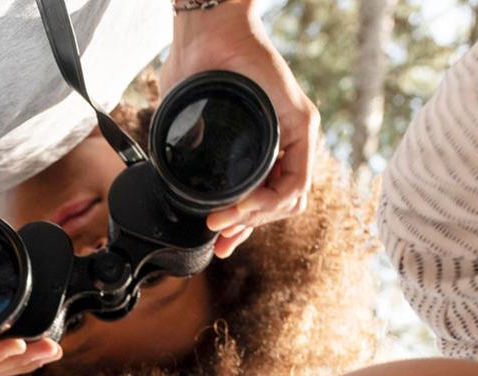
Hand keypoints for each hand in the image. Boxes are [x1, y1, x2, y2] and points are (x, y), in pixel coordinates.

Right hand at [161, 2, 319, 257]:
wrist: (206, 33)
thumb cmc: (196, 67)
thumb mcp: (189, 124)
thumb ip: (189, 150)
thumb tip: (175, 181)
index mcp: (264, 144)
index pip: (264, 198)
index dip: (242, 224)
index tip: (219, 238)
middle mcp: (286, 142)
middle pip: (277, 205)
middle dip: (246, 229)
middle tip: (219, 240)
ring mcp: (297, 133)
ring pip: (289, 200)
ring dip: (255, 221)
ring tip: (223, 224)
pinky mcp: (302, 123)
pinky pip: (296, 180)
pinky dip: (269, 203)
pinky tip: (242, 209)